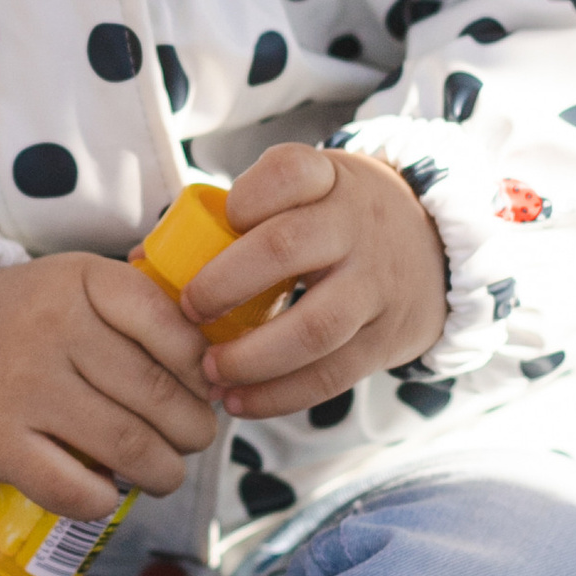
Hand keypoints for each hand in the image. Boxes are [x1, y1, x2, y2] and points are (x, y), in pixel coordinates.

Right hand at [0, 252, 217, 518]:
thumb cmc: (36, 317)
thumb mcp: (86, 285)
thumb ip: (148, 310)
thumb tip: (221, 368)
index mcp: (85, 280)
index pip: (172, 328)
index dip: (203, 370)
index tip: (208, 388)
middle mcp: (52, 328)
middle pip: (156, 395)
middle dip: (193, 429)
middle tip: (195, 438)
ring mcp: (22, 386)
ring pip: (125, 444)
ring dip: (163, 471)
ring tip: (165, 471)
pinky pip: (70, 487)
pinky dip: (103, 499)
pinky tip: (110, 492)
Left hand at [188, 144, 448, 419]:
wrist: (431, 247)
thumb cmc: (334, 221)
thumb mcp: (302, 195)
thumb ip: (232, 219)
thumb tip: (143, 264)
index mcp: (328, 180)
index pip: (287, 172)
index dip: (247, 198)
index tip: (221, 220)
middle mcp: (356, 227)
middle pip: (287, 249)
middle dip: (226, 284)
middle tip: (188, 311)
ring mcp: (376, 285)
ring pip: (314, 327)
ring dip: (252, 357)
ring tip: (208, 373)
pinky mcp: (387, 338)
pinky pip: (332, 375)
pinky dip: (280, 396)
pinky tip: (240, 402)